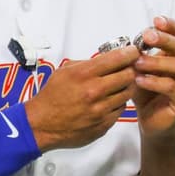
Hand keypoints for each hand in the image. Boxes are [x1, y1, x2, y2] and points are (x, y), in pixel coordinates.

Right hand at [24, 45, 139, 150]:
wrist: (42, 124)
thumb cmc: (51, 98)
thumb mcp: (63, 72)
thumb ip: (86, 64)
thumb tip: (106, 58)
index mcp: (83, 75)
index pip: (117, 58)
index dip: (129, 52)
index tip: (132, 51)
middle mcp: (94, 91)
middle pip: (129, 75)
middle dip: (130, 70)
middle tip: (127, 68)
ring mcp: (101, 109)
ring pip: (128, 93)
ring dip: (125, 87)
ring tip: (116, 86)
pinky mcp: (104, 124)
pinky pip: (120, 109)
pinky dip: (117, 103)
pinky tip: (107, 101)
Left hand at [131, 16, 174, 140]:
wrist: (151, 120)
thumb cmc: (146, 91)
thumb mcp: (140, 69)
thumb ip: (138, 55)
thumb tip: (128, 43)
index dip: (171, 26)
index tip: (155, 20)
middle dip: (164, 39)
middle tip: (146, 36)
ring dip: (156, 62)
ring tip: (137, 63)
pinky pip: (173, 87)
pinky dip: (155, 82)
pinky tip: (139, 80)